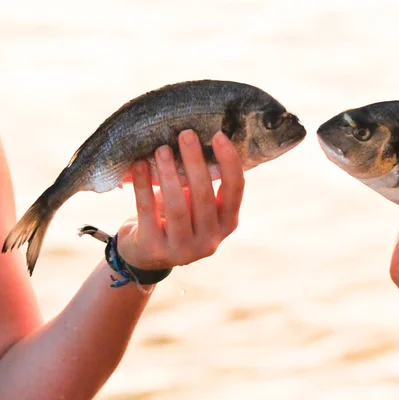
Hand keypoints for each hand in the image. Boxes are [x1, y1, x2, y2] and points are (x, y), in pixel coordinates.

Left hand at [116, 129, 244, 269]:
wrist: (144, 256)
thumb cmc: (174, 219)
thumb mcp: (195, 205)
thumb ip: (202, 184)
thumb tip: (196, 141)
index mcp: (226, 224)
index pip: (234, 190)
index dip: (229, 162)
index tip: (218, 135)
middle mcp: (210, 240)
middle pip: (204, 196)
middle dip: (195, 162)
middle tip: (185, 135)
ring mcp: (183, 249)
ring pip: (177, 206)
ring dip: (169, 173)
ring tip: (161, 149)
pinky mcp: (155, 250)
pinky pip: (148, 212)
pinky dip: (143, 186)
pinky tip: (139, 165)